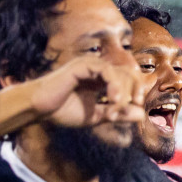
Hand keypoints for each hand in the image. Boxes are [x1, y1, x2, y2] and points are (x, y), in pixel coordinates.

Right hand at [23, 55, 148, 129]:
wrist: (39, 109)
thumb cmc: (63, 111)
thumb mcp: (96, 116)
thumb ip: (118, 114)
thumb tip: (142, 114)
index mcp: (101, 79)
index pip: (128, 78)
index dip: (136, 90)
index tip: (137, 105)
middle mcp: (98, 69)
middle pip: (128, 74)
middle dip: (133, 90)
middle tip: (129, 106)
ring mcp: (90, 65)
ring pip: (120, 73)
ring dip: (122, 92)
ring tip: (115, 109)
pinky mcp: (83, 65)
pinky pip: (107, 71)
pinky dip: (114, 86)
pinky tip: (112, 99)